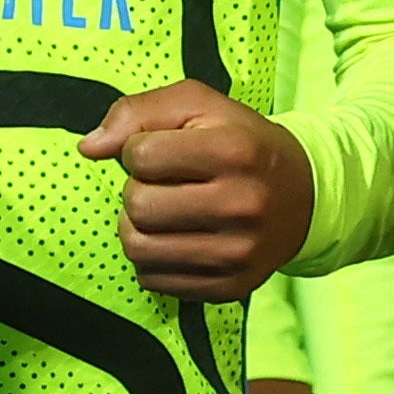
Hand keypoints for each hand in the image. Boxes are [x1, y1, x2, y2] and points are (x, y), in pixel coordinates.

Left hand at [80, 81, 314, 299]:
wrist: (305, 195)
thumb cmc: (241, 141)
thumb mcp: (198, 105)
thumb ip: (137, 112)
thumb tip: (88, 148)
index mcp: (233, 151)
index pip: (140, 155)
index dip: (139, 149)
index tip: (163, 151)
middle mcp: (240, 205)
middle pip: (138, 206)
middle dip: (137, 190)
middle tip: (162, 184)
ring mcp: (237, 253)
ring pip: (139, 249)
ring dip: (137, 227)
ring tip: (162, 212)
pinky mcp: (230, 288)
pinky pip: (154, 281)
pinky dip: (151, 259)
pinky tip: (174, 239)